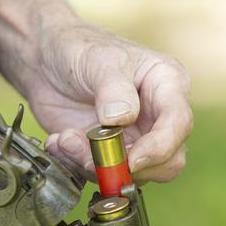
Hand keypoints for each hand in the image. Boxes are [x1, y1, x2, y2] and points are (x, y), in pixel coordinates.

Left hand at [28, 21, 192, 183]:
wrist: (46, 62)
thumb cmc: (80, 48)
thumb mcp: (98, 60)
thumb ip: (113, 89)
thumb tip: (122, 119)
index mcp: (168, 85)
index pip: (179, 124)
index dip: (159, 148)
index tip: (131, 160)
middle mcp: (159, 117)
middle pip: (169, 161)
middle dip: (129, 167)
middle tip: (92, 155)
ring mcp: (137, 139)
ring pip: (136, 175)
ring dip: (97, 167)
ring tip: (66, 140)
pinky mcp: (114, 155)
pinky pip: (106, 176)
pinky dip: (78, 166)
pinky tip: (61, 142)